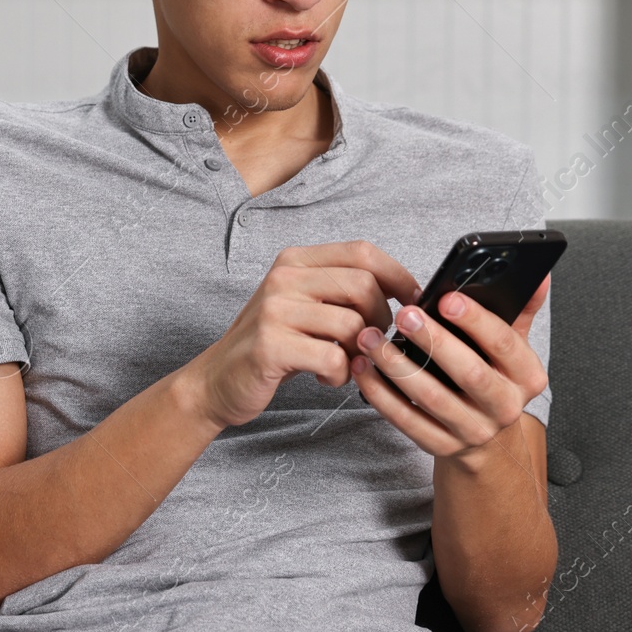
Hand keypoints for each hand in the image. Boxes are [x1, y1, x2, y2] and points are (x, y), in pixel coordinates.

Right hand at [182, 240, 420, 429]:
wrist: (218, 379)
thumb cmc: (273, 344)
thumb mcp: (304, 305)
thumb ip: (342, 292)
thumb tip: (407, 295)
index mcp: (296, 260)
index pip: (363, 252)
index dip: (398, 276)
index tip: (414, 302)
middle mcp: (284, 277)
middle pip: (363, 286)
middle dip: (382, 321)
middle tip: (374, 344)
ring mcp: (274, 310)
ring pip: (353, 325)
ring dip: (361, 354)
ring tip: (346, 364)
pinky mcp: (270, 346)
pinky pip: (333, 358)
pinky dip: (340, 375)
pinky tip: (326, 378)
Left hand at [350, 276, 550, 460]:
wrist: (487, 438)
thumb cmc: (494, 377)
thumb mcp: (513, 347)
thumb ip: (520, 309)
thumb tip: (539, 274)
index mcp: (527, 377)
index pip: (505, 345)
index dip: (476, 320)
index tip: (447, 297)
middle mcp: (504, 407)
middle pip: (468, 373)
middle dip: (434, 341)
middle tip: (403, 314)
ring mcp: (472, 431)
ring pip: (430, 397)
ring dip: (396, 365)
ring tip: (370, 337)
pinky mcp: (441, 446)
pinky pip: (406, 420)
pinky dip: (381, 394)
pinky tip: (364, 368)